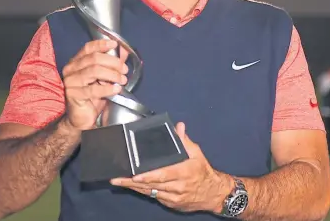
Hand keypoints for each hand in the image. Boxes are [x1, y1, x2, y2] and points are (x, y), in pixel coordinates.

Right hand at [62, 39, 128, 130]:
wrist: (82, 118)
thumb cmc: (92, 97)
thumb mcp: (104, 78)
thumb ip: (113, 64)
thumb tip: (124, 51)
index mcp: (77, 62)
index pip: (88, 48)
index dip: (102, 44)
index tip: (115, 45)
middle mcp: (71, 69)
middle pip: (94, 58)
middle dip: (113, 62)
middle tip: (124, 69)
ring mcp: (71, 81)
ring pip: (94, 71)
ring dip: (112, 74)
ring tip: (122, 80)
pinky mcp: (73, 94)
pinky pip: (93, 89)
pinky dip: (107, 88)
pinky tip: (116, 89)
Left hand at [110, 122, 232, 212]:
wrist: (213, 193)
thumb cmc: (203, 171)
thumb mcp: (197, 153)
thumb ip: (185, 140)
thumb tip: (178, 126)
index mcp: (183, 172)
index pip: (162, 174)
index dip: (147, 176)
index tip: (134, 175)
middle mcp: (177, 186)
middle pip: (151, 185)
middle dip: (132, 182)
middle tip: (117, 179)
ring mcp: (173, 197)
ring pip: (150, 192)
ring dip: (134, 188)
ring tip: (119, 182)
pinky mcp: (171, 204)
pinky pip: (154, 197)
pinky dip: (143, 192)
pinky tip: (132, 187)